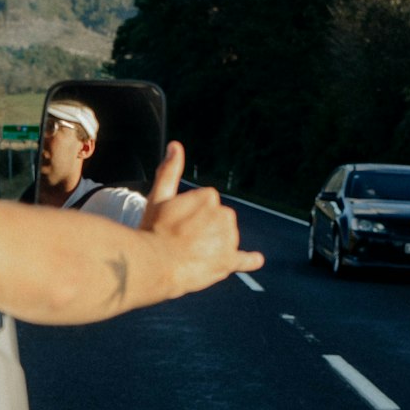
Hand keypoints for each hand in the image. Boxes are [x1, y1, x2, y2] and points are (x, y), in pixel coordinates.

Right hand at [141, 141, 263, 294]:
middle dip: (202, 229)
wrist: (154, 264)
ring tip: (189, 255)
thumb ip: (170, 170)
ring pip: (223, 240)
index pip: (204, 205)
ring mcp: (228, 239)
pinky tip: (256, 260)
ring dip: (211, 246)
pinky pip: (243, 259)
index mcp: (209, 197)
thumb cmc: (154, 230)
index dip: (189, 215)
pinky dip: (249, 260)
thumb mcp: (159, 196)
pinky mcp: (228, 261)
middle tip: (181, 240)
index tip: (175, 223)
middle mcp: (224, 215)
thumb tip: (176, 145)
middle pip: (216, 222)